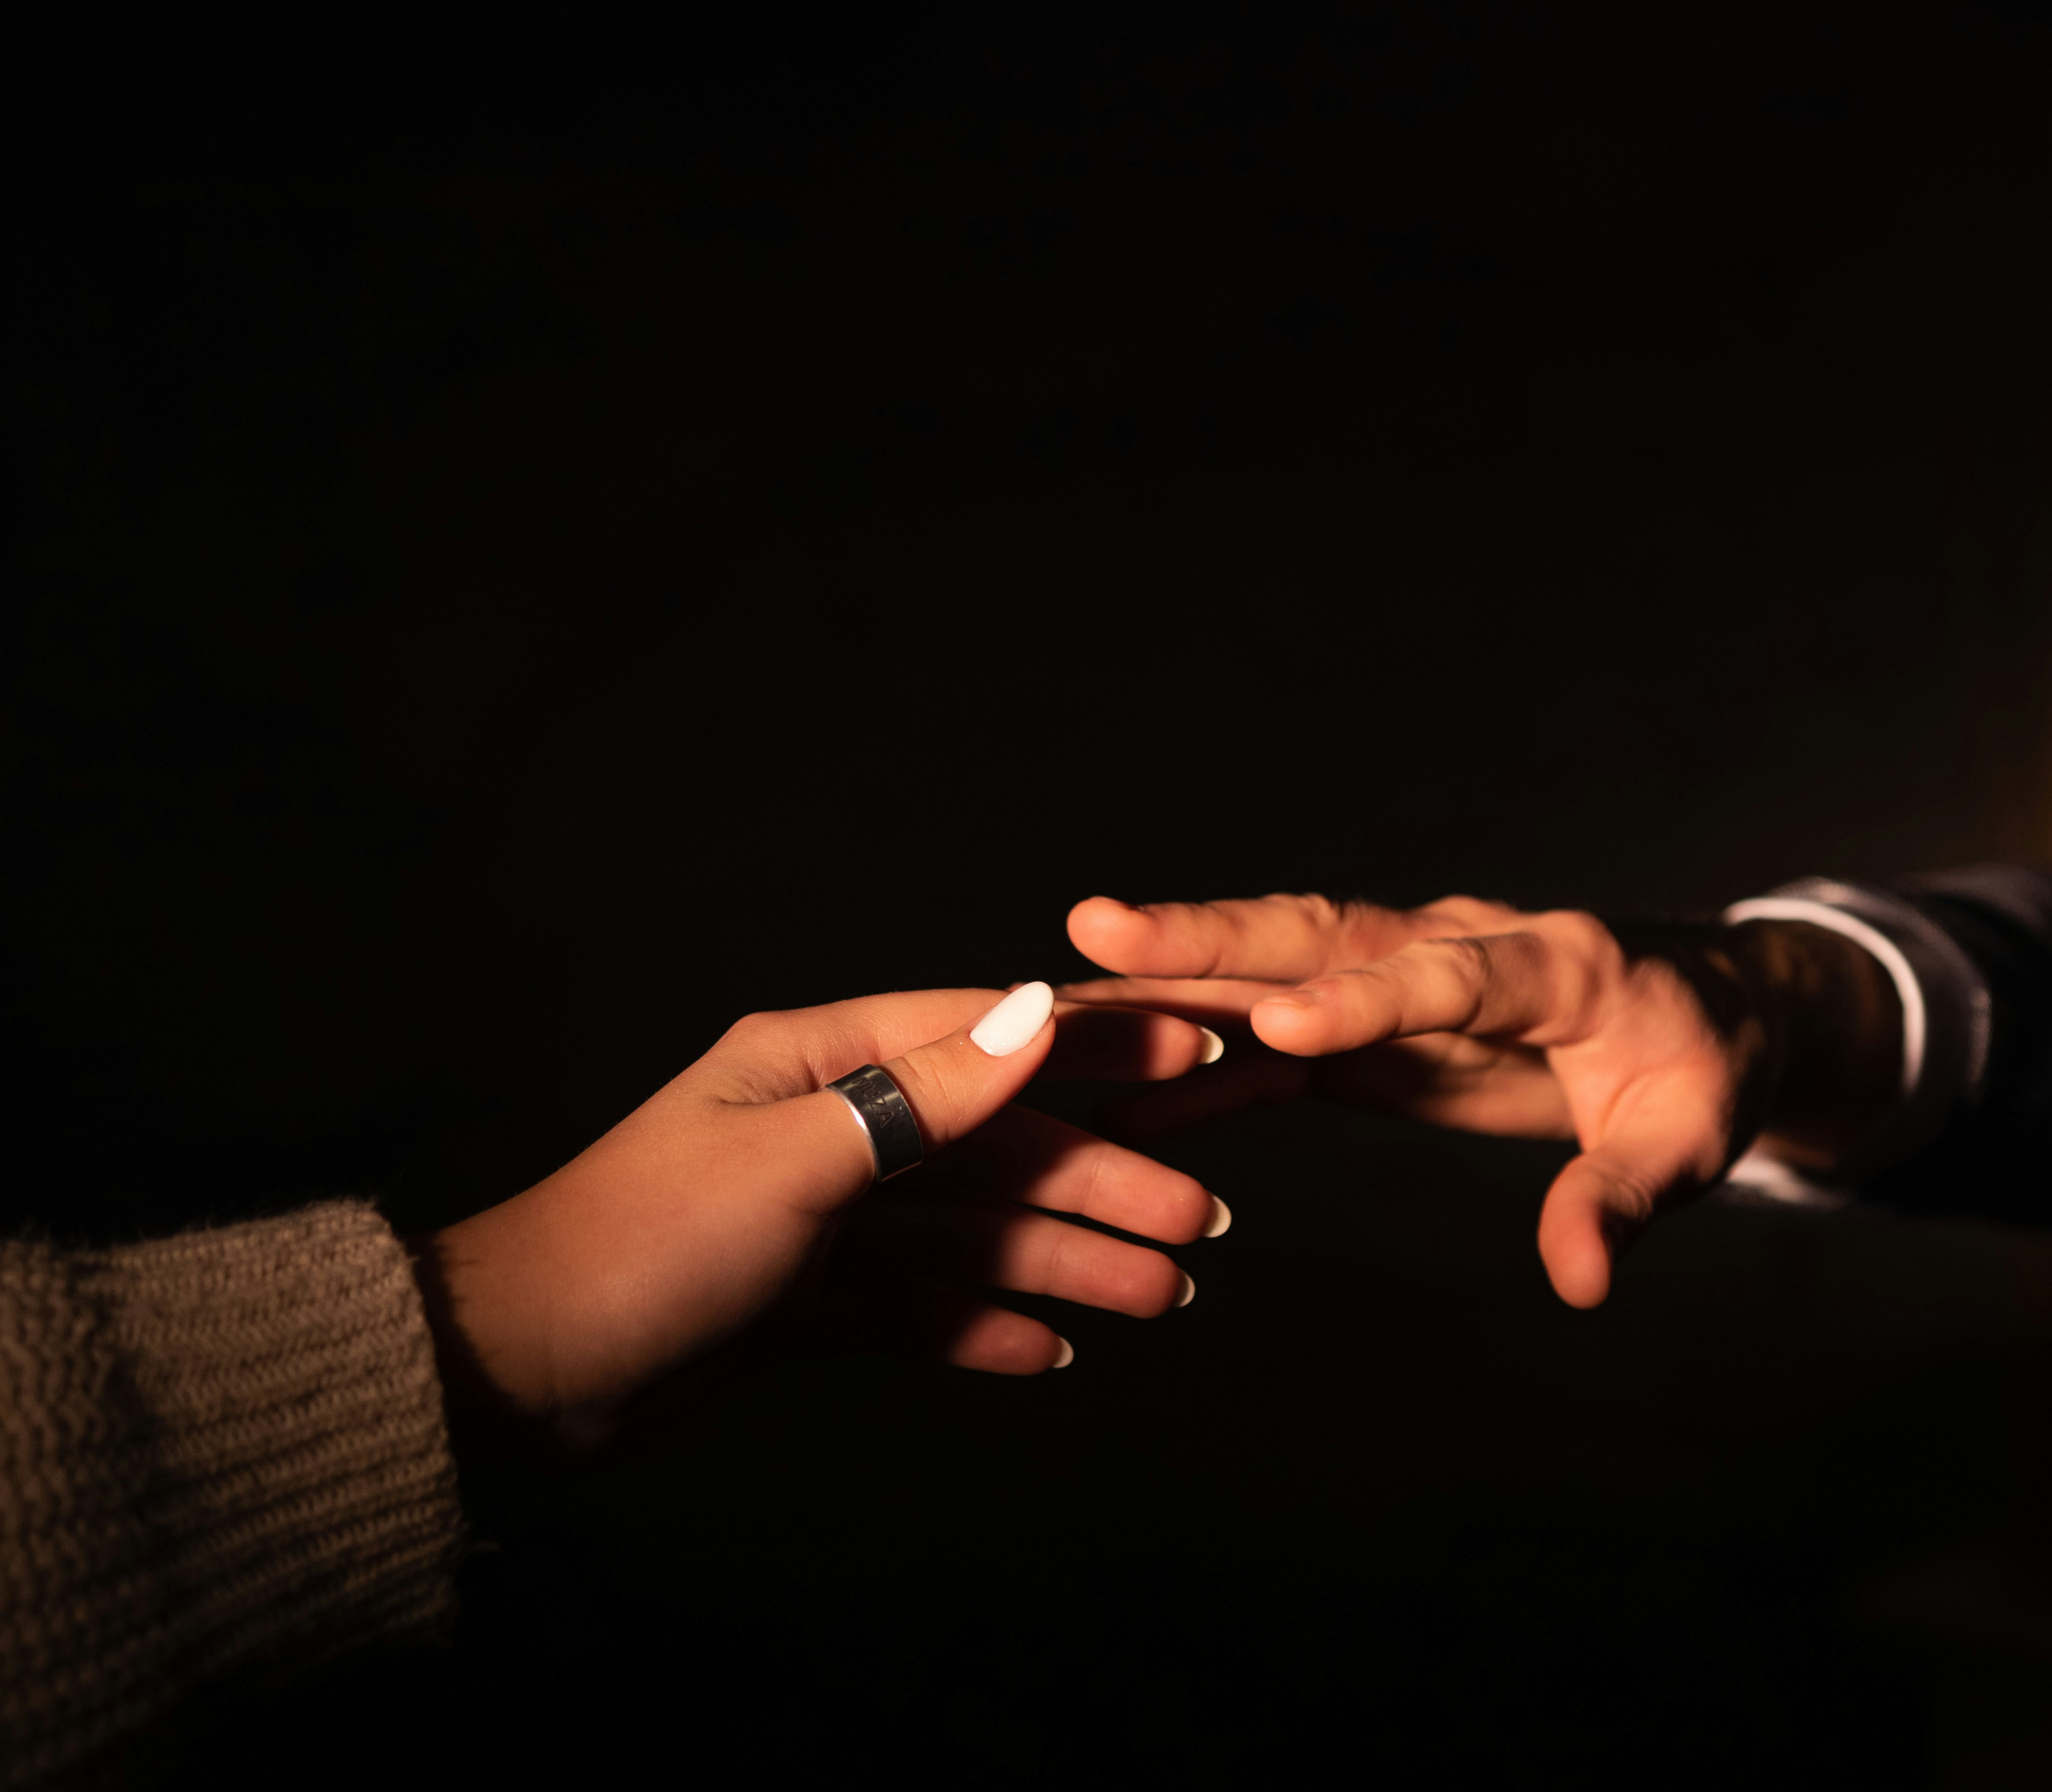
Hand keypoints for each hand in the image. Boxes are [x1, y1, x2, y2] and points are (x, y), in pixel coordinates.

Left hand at [413, 983, 1227, 1456]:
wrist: (520, 1377)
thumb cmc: (641, 1246)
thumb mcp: (796, 1159)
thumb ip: (927, 1094)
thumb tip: (1036, 1007)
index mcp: (816, 1064)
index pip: (983, 1037)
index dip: (1095, 1048)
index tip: (1194, 1055)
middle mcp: (826, 1129)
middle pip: (993, 1151)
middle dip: (1099, 1187)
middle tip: (1198, 1228)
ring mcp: (818, 1220)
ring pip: (970, 1235)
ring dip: (1063, 1264)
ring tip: (1158, 1302)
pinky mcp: (804, 1304)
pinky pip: (920, 1308)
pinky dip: (982, 1328)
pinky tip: (1051, 1352)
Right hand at [1063, 896, 1768, 1308]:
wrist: (1703, 1011)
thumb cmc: (1704, 1069)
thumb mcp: (1691, 1140)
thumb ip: (1625, 1200)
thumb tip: (1576, 1281)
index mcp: (1552, 963)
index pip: (1449, 976)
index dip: (1370, 999)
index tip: (1287, 1023)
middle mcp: (1456, 946)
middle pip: (1325, 935)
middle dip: (1210, 937)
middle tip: (1096, 930)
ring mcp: (1399, 977)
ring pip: (1271, 969)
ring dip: (1166, 982)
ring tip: (1050, 996)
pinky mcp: (1366, 1022)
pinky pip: (1266, 1033)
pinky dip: (1190, 1052)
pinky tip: (1107, 1082)